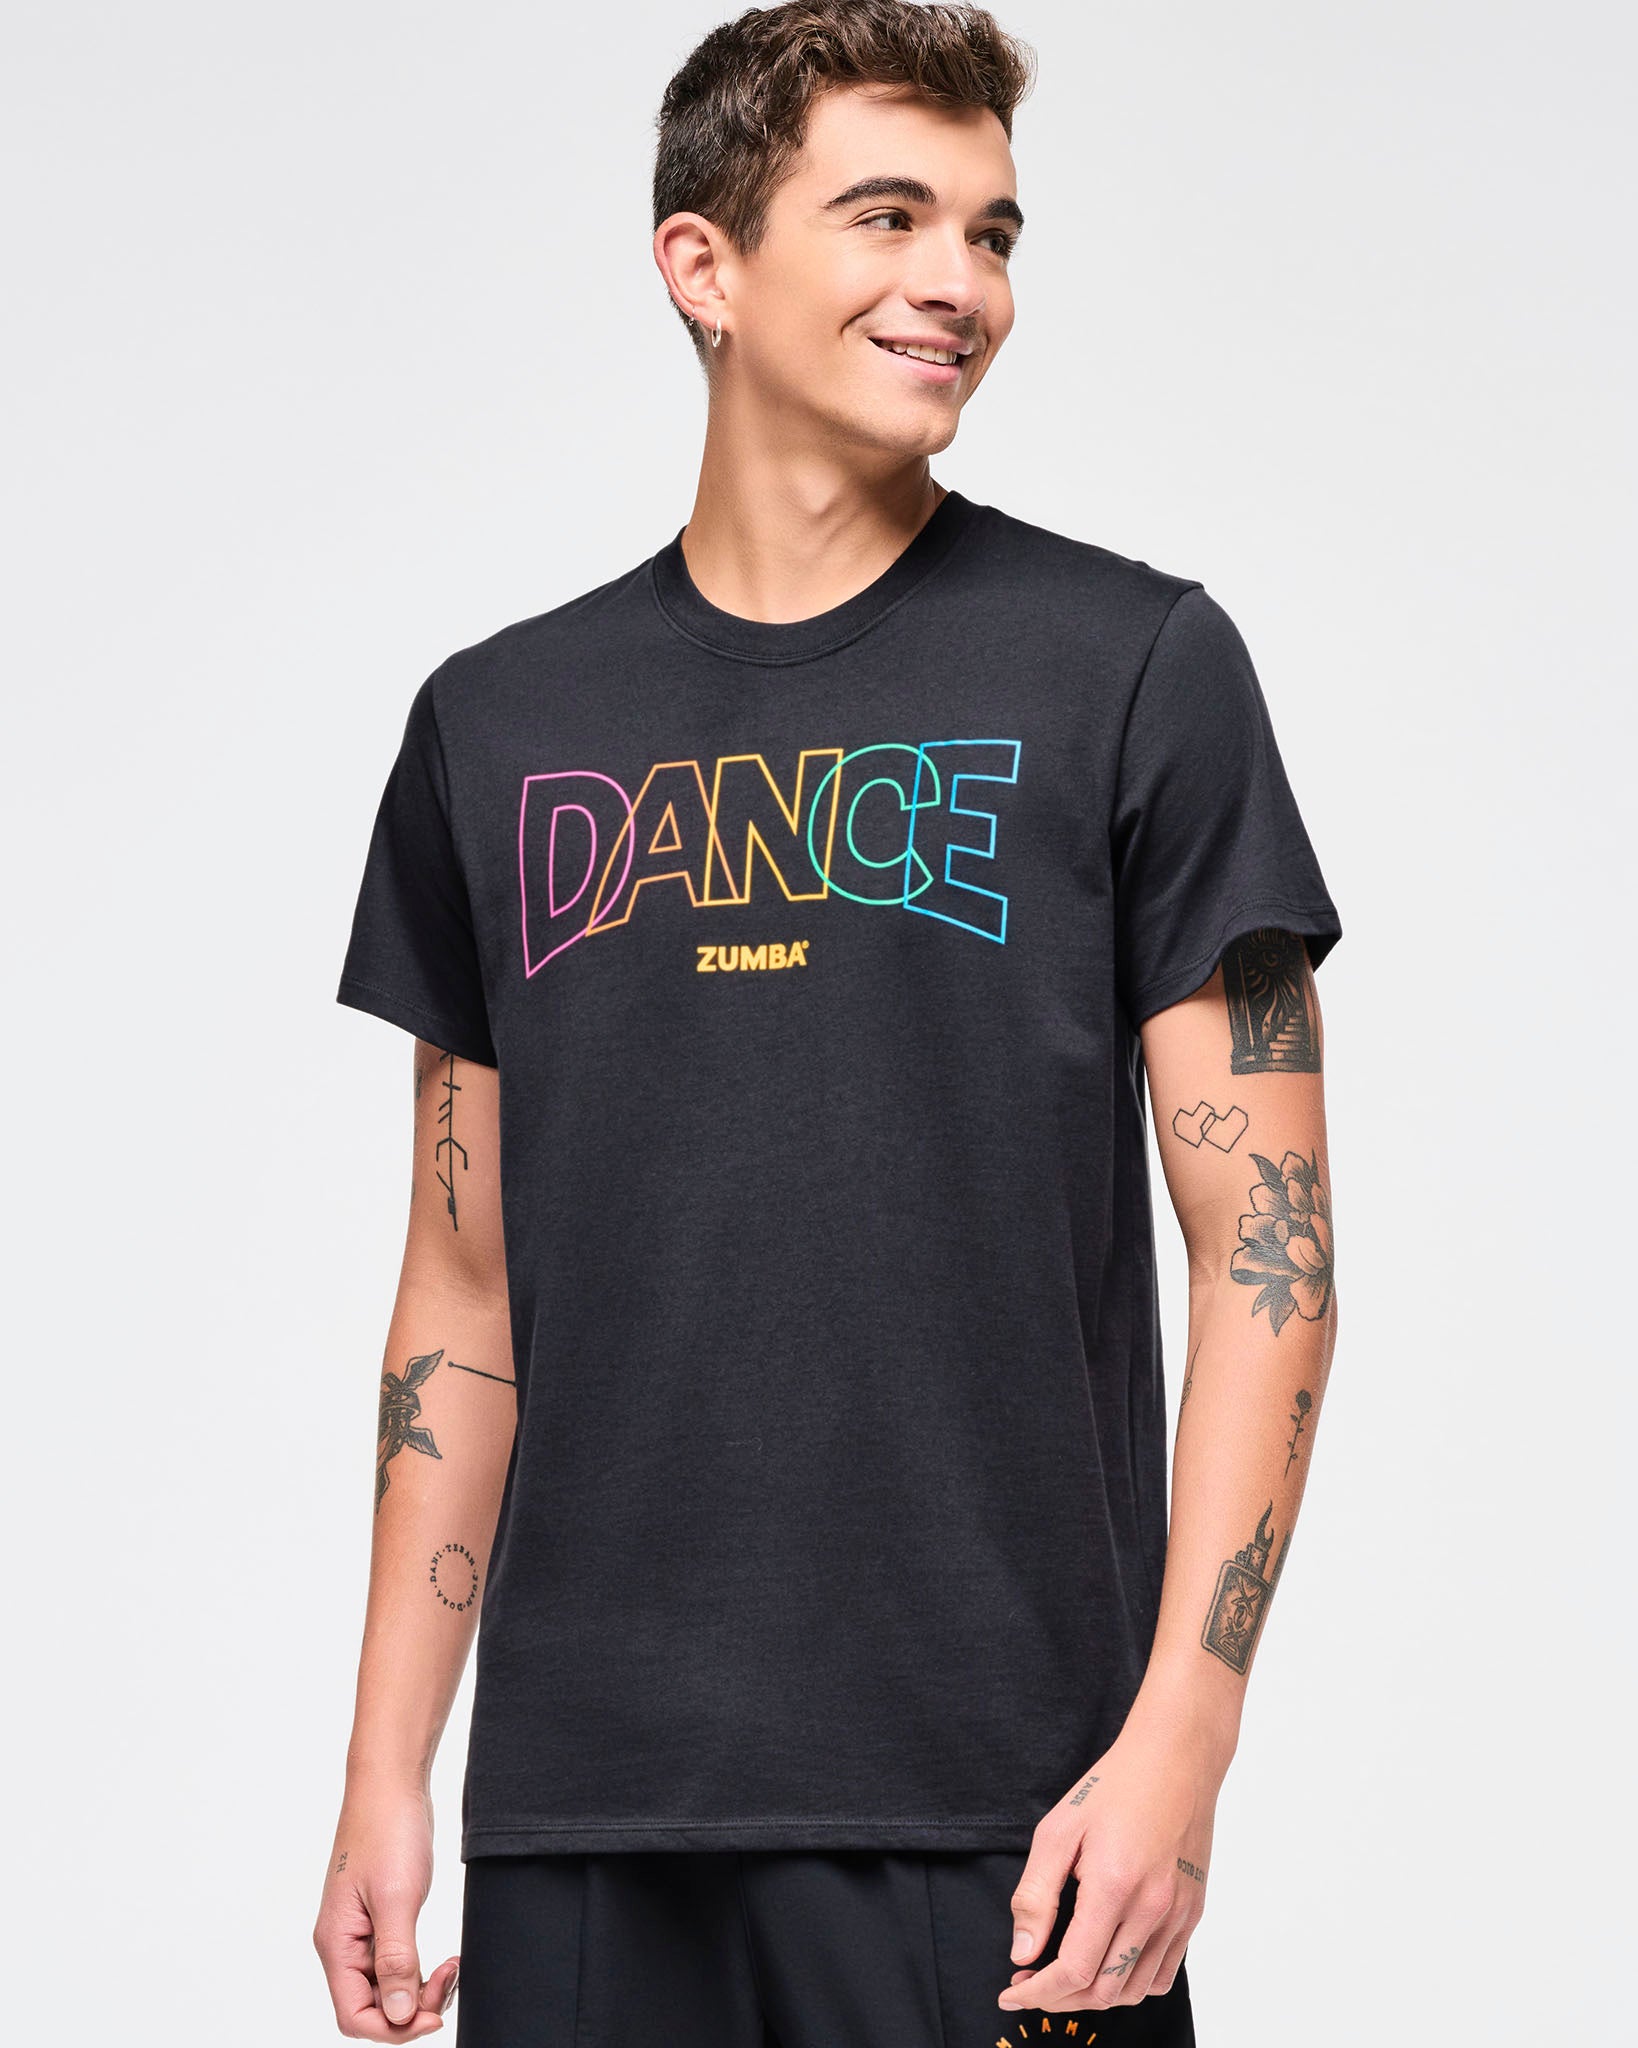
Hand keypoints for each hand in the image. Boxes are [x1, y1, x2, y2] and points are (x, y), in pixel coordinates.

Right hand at [313, 1779, 460, 2037]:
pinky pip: (396, 1962)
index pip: (353, 2016)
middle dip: (412, 2008)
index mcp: (337, 1943)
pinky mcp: (381, 1918)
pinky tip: (445, 1960)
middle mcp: (344, 1944)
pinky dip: (420, 1969)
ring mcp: (362, 1932)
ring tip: (452, 1969)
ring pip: (386, 1987)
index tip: (432, 2014)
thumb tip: (399, 2015)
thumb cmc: (387, 1830)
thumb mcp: (396, 1898)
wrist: (392, 1784)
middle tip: (450, 1980)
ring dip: (419, 1990)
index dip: (392, 2027)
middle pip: (372, 2007)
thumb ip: (396, 1959)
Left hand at [1000, 1716, 1221, 2013]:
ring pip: (1136, 1989)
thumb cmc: (1112, 1787)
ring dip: (1095, 1996)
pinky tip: (1108, 1964)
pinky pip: (1164, 1972)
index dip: (1037, 1993)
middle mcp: (1152, 1908)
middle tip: (1031, 1980)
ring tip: (1065, 1976)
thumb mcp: (1057, 1831)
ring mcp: (1178, 1914)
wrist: (1175, 1759)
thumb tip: (1022, 1952)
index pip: (1074, 1971)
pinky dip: (1132, 1983)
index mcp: (1113, 1886)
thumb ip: (1035, 1896)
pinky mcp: (1193, 1912)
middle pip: (1104, 1991)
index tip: (1010, 1992)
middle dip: (1060, 1998)